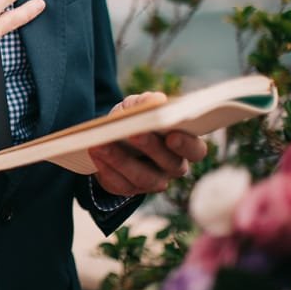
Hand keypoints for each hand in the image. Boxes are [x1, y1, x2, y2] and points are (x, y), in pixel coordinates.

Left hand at [89, 92, 208, 196]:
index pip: (196, 150)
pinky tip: (94, 152)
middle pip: (171, 164)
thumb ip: (146, 101)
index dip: (187, 144)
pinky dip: (106, 167)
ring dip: (121, 159)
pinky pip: (120, 184)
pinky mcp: (129, 189)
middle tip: (134, 133)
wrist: (108, 138)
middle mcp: (173, 167)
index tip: (172, 134)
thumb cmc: (132, 119)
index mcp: (183, 146)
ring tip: (101, 143)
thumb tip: (156, 100)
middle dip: (151, 148)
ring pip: (143, 177)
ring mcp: (153, 182)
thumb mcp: (136, 106)